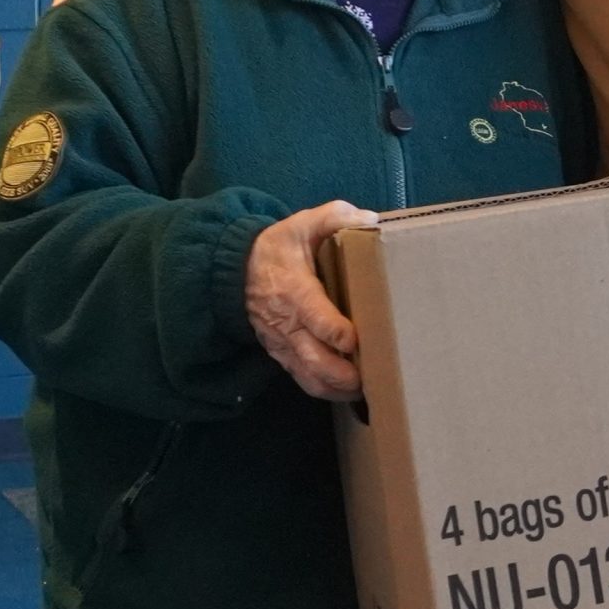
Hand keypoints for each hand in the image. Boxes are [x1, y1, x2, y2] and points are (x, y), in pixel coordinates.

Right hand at [246, 201, 377, 399]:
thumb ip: (334, 217)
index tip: (357, 340)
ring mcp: (283, 343)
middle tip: (371, 378)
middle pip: (313, 358)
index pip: (314, 316)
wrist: (237, 270)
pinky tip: (348, 391)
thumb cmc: (279, 247)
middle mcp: (287, 322)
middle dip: (341, 373)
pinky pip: (301, 379)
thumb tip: (370, 220)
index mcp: (294, 289)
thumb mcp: (302, 223)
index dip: (336, 331)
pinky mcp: (282, 354)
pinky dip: (325, 390)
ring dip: (336, 388)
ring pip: (308, 376)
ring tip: (366, 390)